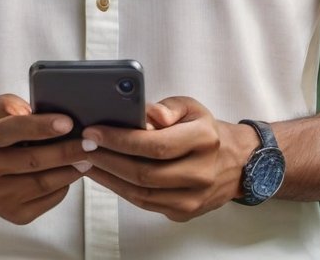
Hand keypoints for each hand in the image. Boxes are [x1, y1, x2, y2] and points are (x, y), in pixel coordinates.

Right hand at [0, 94, 94, 224]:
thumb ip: (7, 103)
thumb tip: (27, 111)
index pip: (13, 129)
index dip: (42, 126)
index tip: (68, 122)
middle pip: (34, 160)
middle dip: (67, 151)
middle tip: (91, 143)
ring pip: (44, 183)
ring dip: (71, 169)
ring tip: (88, 157)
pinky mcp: (14, 215)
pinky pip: (48, 199)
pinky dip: (64, 185)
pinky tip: (71, 173)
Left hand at [80, 96, 257, 221]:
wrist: (236, 163)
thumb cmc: (206, 131)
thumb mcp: (192, 108)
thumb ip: (168, 107)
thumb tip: (148, 113)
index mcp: (204, 140)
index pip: (155, 144)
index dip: (120, 140)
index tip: (94, 132)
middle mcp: (201, 172)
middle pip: (144, 172)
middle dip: (107, 159)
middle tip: (84, 147)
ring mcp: (194, 198)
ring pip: (142, 193)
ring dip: (109, 178)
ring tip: (88, 161)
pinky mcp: (184, 212)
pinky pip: (146, 203)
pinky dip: (121, 190)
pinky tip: (106, 175)